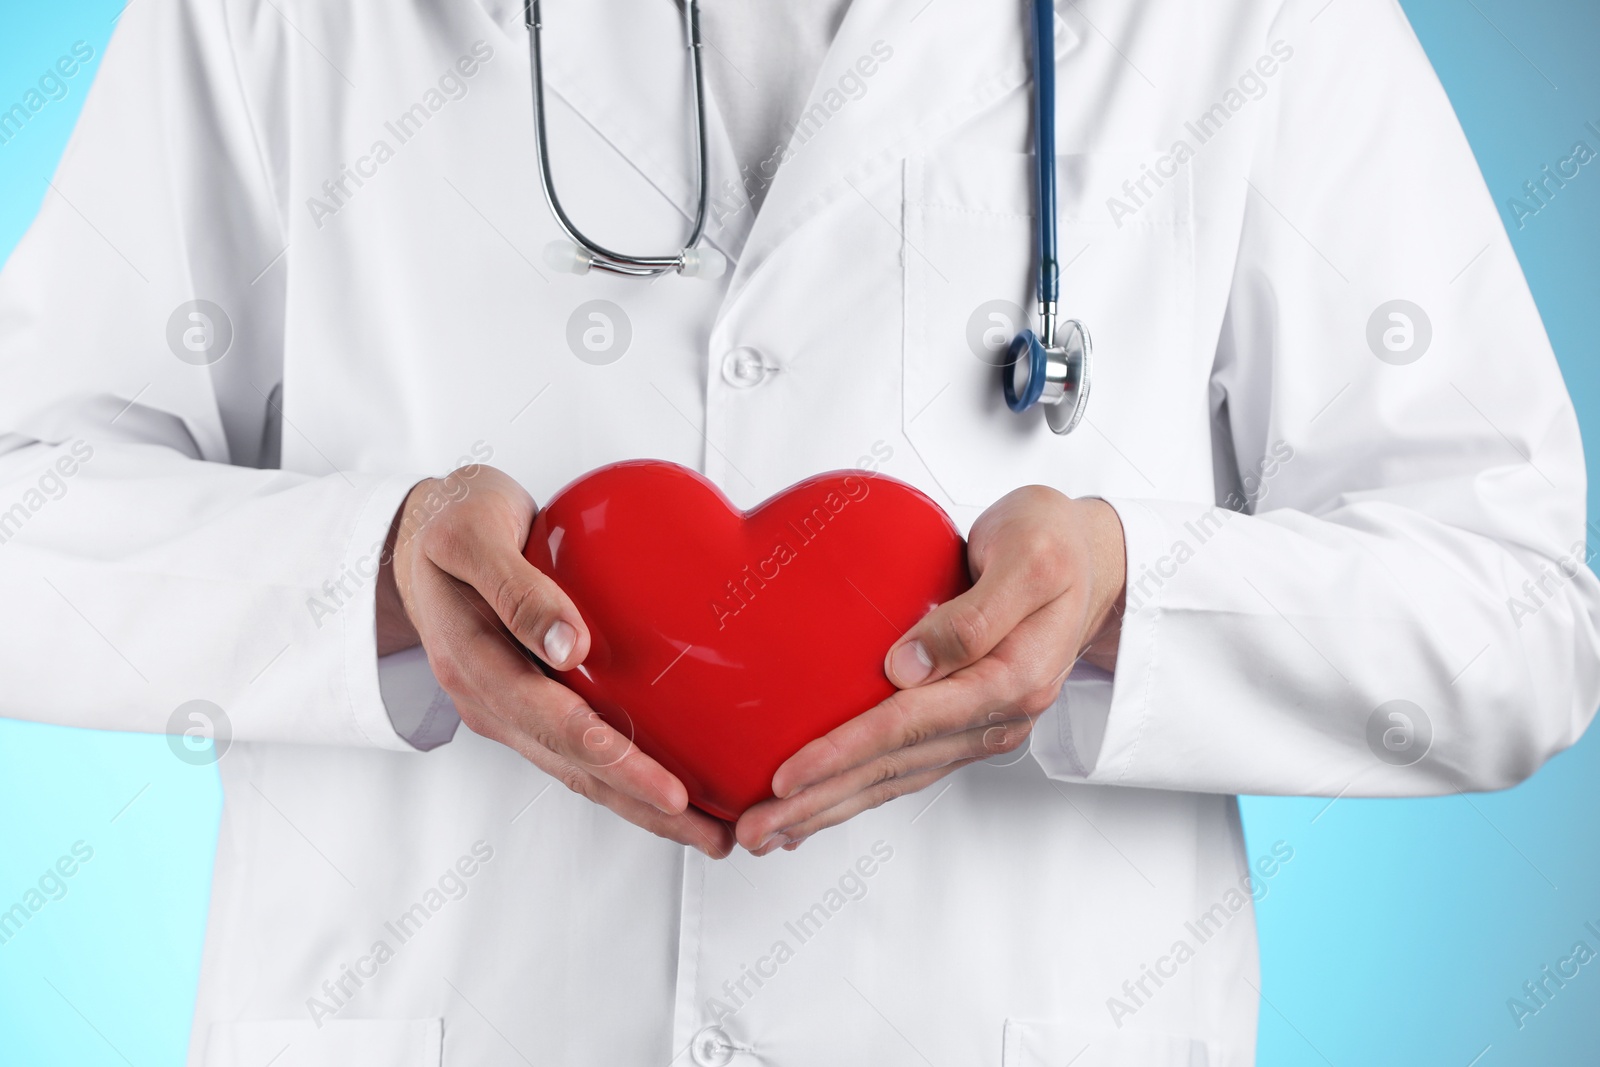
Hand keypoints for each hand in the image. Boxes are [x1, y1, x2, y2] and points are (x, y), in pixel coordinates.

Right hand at [377, 465, 733, 856]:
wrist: (421, 530)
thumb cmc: (451, 521)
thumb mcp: (470, 536)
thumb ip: (514, 587)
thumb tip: (569, 646)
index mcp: (474, 663)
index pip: (554, 725)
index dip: (617, 762)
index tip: (672, 791)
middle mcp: (491, 700)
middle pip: (575, 768)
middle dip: (646, 807)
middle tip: (715, 838)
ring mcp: (509, 707)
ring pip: (580, 770)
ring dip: (643, 806)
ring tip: (710, 832)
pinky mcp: (529, 700)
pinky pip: (580, 748)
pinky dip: (627, 774)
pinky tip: (675, 787)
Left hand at [734, 487, 1124, 855]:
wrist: (1094, 558)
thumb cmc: (1055, 542)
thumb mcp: (1029, 558)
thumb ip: (974, 613)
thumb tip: (906, 664)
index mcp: (1013, 678)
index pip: (910, 723)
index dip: (844, 751)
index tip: (786, 774)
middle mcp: (998, 715)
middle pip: (894, 767)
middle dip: (820, 802)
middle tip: (754, 829)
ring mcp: (982, 725)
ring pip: (895, 777)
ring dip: (831, 807)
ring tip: (770, 831)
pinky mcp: (965, 720)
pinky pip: (905, 764)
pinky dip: (858, 789)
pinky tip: (820, 802)